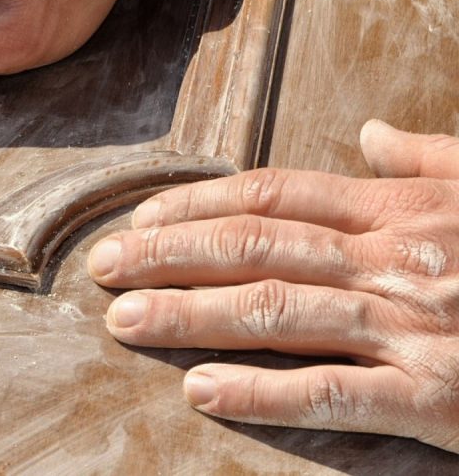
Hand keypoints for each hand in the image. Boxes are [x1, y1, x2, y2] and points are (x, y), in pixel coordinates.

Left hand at [88, 119, 458, 452]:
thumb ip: (428, 158)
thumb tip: (370, 133)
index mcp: (401, 208)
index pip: (271, 194)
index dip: (194, 204)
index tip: (137, 219)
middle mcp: (396, 257)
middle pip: (254, 244)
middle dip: (167, 255)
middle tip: (103, 270)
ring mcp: (415, 325)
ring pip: (277, 309)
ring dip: (189, 315)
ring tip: (123, 322)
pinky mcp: (439, 396)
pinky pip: (335, 392)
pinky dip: (263, 394)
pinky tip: (203, 394)